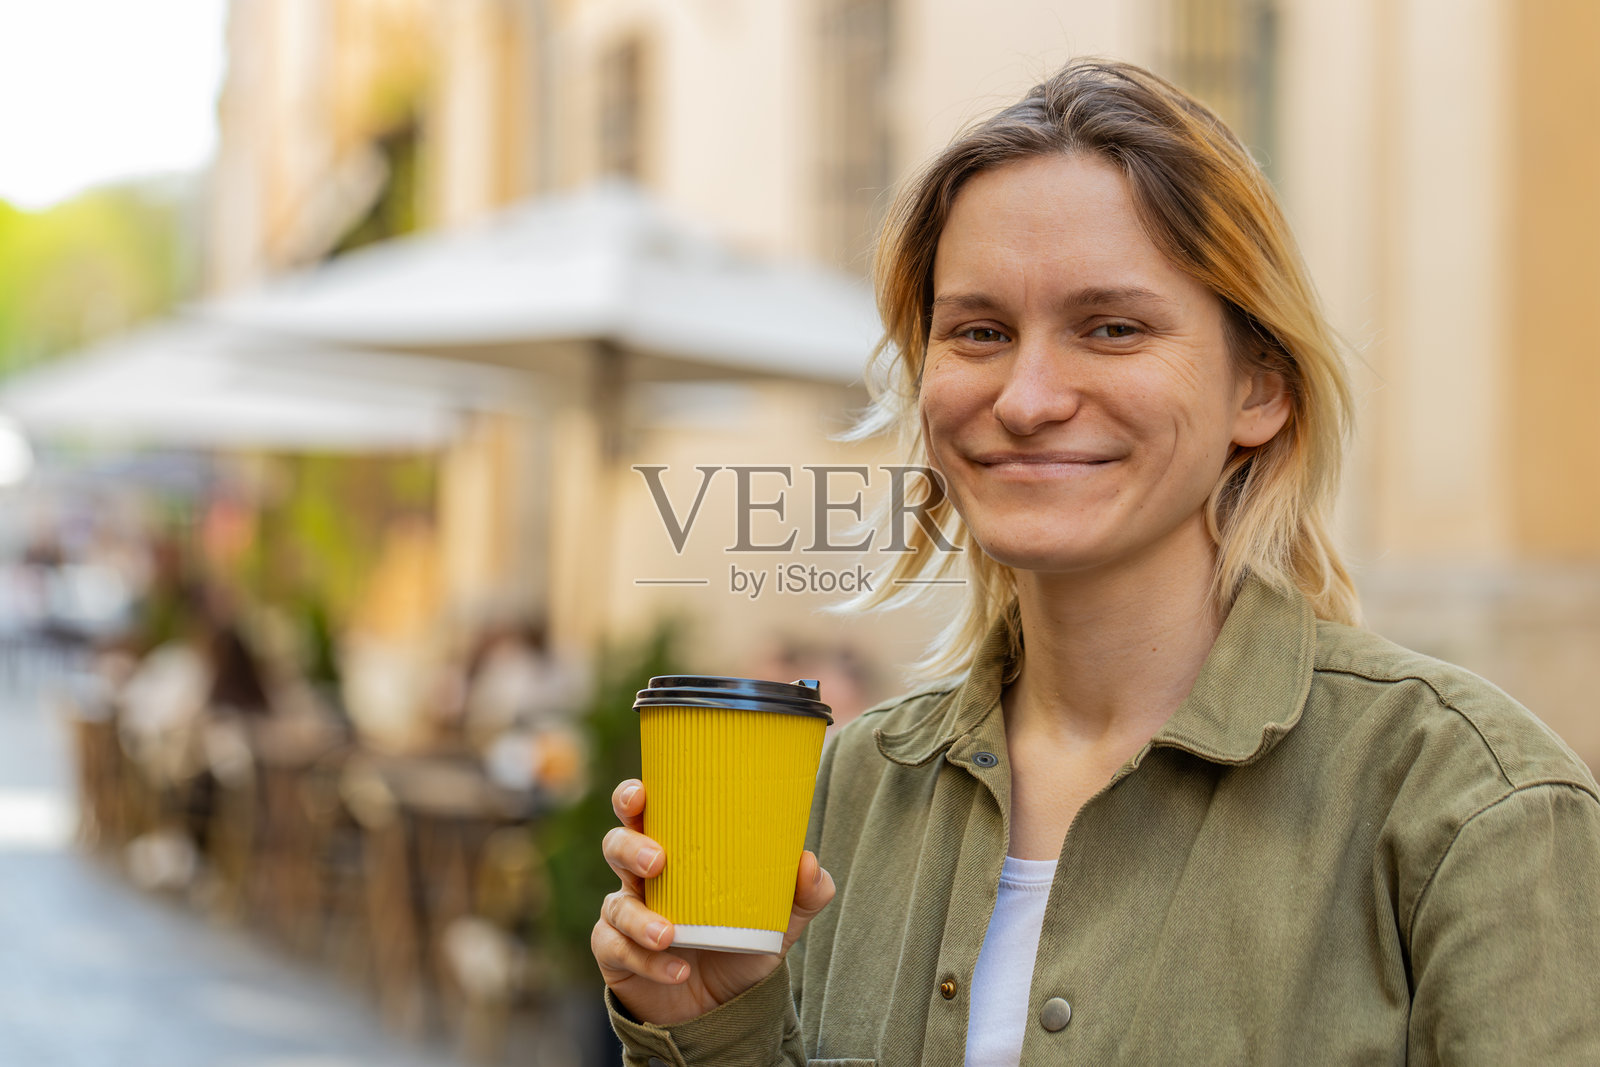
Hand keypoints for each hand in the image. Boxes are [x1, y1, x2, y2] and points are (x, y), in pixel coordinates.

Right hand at [591, 778, 834, 1025]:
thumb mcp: (780, 919)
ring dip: (640, 918)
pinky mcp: (617, 955)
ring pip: (616, 905)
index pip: (643, 813)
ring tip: (669, 935)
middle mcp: (643, 878)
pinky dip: (648, 961)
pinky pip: (619, 951)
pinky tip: (677, 970)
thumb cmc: (743, 944)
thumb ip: (804, 892)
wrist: (725, 1008)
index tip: (642, 795)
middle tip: (658, 861)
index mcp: (675, 852)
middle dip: (629, 846)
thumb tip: (808, 861)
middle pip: (616, 845)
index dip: (632, 797)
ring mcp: (626, 916)